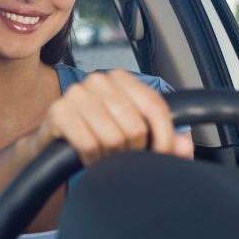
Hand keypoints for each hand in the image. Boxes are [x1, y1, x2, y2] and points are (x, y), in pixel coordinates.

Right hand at [29, 70, 193, 164]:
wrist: (54, 142)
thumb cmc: (99, 136)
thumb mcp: (133, 136)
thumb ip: (164, 141)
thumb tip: (185, 148)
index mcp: (122, 78)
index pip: (156, 107)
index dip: (164, 137)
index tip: (162, 156)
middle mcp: (99, 80)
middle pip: (135, 126)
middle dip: (134, 152)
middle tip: (125, 159)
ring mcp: (77, 93)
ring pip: (113, 138)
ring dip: (112, 159)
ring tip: (107, 160)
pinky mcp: (58, 111)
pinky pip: (89, 144)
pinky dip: (93, 160)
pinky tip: (90, 160)